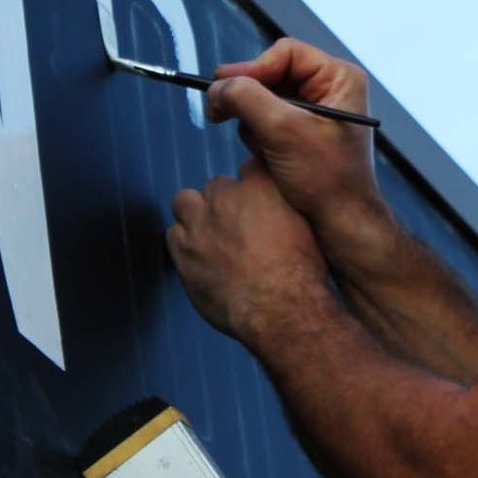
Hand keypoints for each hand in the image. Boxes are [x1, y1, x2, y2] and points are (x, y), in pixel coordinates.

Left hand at [166, 159, 328, 343]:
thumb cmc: (301, 272)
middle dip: (223, 203)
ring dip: (196, 216)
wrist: (281, 309)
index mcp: (261, 186)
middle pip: (215, 186)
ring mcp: (200, 224)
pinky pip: (173, 234)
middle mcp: (227, 198)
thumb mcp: (305, 226)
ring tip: (211, 238)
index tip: (256, 204)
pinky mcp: (183, 251)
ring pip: (185, 202)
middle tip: (234, 228)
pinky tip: (200, 257)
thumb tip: (275, 202)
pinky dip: (183, 242)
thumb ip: (284, 204)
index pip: (249, 167)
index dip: (252, 187)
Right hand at [207, 38, 383, 235]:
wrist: (340, 225)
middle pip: (271, 73)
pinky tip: (267, 156)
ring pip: (264, 98)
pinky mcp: (302, 133)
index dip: (251, 68)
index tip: (222, 87)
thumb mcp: (282, 131)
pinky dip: (258, 136)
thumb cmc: (326, 180)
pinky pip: (267, 120)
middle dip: (249, 98)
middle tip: (218, 112)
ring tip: (264, 148)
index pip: (285, 53)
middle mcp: (330, 89)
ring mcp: (316, 112)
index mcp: (339, 78)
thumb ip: (246, 98)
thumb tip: (216, 86)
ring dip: (254, 121)